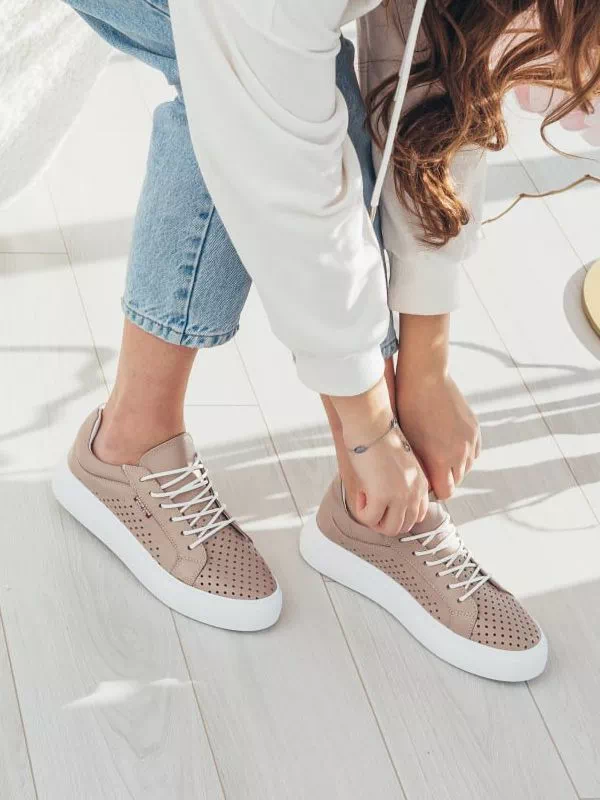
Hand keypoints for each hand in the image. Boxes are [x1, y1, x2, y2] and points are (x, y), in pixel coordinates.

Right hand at [326, 376, 428, 536]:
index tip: (384, 503)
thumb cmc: (380, 436)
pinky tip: (360, 493)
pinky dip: (361, 510)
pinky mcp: (383, 495)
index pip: (418, 515)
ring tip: (365, 501)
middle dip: (385, 520)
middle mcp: (416, 492)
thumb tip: (386, 501)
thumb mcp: (400, 462)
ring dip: (375, 519)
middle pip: (404, 525)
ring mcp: (401, 495)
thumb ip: (402, 482)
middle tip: (371, 506)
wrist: (372, 423)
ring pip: (389, 528)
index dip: (398, 514)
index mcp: (422, 483)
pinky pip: (369, 519)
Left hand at [397, 372, 479, 499]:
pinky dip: (464, 454)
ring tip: (438, 457)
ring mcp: (470, 440)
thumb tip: (422, 482)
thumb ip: (420, 466)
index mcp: (440, 460)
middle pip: (456, 481)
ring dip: (454, 467)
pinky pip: (474, 452)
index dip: (433, 491)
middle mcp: (460, 453)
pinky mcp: (475, 428)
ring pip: (466, 467)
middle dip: (443, 480)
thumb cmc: (408, 409)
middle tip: (428, 472)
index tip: (423, 485)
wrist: (425, 378)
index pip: (445, 493)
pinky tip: (450, 447)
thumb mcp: (408, 442)